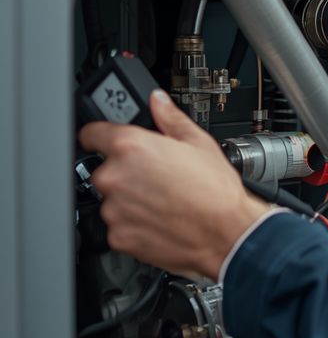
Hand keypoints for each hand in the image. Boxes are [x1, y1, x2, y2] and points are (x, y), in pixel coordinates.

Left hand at [79, 91, 270, 280]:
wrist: (226, 232)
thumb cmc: (216, 190)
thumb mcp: (199, 143)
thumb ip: (170, 118)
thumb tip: (158, 101)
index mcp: (130, 147)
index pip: (91, 133)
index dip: (101, 135)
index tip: (106, 141)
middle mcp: (114, 176)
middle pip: (105, 169)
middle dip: (126, 172)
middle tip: (156, 178)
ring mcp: (113, 209)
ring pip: (113, 199)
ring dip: (130, 199)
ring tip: (163, 201)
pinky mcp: (117, 236)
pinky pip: (119, 225)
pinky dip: (134, 223)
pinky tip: (160, 218)